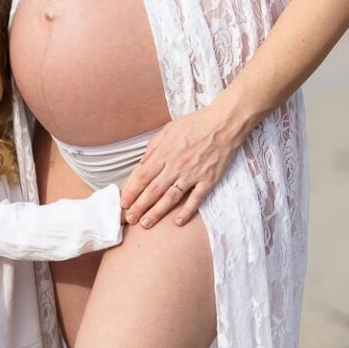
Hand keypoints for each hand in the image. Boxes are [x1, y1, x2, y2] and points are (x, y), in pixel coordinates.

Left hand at [120, 105, 241, 227]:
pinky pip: (196, 198)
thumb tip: (142, 162)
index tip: (124, 202)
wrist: (224, 123)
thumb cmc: (196, 124)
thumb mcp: (170, 128)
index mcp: (165, 152)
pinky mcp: (208, 180)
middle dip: (139, 206)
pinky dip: (187, 211)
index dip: (132, 191)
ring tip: (146, 224)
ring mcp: (192, 174)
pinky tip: (178, 222)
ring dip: (157, 212)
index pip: (143, 176)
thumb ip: (154, 145)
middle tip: (130, 219)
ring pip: (171, 197)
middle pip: (153, 190)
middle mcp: (176, 165)